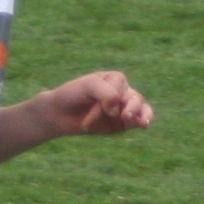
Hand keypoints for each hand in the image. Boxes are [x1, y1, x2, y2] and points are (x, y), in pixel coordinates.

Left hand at [34, 69, 152, 137]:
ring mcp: (123, 108)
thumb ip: (106, 93)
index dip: (107, 97)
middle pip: (134, 98)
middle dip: (128, 109)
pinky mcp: (122, 124)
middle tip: (119, 116)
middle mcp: (122, 92)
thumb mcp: (88, 86)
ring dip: (139, 114)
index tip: (90, 102)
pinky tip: (144, 123)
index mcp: (114, 79)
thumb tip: (119, 110)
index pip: (120, 86)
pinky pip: (139, 120)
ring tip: (135, 121)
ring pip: (141, 108)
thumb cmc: (73, 95)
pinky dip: (144, 120)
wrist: (59, 114)